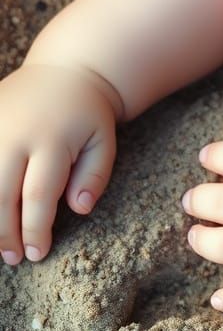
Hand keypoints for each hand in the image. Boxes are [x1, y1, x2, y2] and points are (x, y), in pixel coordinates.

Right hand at [0, 62, 118, 264]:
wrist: (65, 71)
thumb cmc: (87, 114)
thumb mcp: (103, 140)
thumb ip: (95, 175)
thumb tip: (80, 209)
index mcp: (51, 139)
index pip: (38, 195)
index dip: (34, 229)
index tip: (37, 253)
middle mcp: (14, 135)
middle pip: (0, 196)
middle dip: (5, 234)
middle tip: (14, 259)